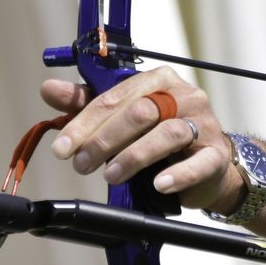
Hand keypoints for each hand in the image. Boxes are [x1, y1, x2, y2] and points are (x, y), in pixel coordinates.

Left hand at [42, 66, 239, 211]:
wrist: (208, 166)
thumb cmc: (161, 137)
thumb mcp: (123, 117)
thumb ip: (87, 104)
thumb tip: (49, 89)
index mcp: (158, 80)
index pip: (116, 96)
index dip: (85, 122)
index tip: (62, 147)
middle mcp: (184, 96)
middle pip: (141, 111)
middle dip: (104, 140)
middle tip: (81, 165)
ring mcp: (204, 124)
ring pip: (167, 133)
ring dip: (133, 156)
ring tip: (111, 176)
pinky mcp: (217, 154)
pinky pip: (199, 162)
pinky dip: (178, 174)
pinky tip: (159, 184)